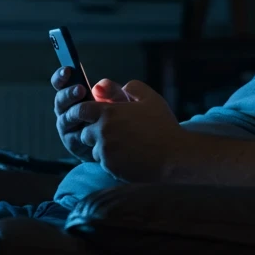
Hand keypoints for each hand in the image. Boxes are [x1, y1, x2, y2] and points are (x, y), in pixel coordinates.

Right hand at [52, 68, 127, 161]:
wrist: (128, 147)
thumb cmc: (123, 120)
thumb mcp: (121, 102)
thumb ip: (112, 92)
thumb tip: (99, 85)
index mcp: (76, 96)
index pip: (63, 84)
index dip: (61, 77)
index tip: (68, 70)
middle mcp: (69, 110)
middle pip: (60, 100)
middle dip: (68, 94)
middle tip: (80, 89)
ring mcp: (69, 128)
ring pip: (64, 118)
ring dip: (74, 112)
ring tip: (86, 108)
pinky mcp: (74, 144)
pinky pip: (72, 136)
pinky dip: (80, 131)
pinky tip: (89, 127)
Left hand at [62, 79, 185, 181]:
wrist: (174, 156)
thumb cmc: (164, 126)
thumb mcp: (151, 99)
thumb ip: (133, 88)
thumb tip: (119, 86)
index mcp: (109, 113)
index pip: (80, 110)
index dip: (81, 112)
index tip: (86, 115)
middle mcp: (103, 132)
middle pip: (84, 132)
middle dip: (93, 132)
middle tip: (110, 133)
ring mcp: (105, 152)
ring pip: (94, 150)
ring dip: (102, 148)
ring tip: (123, 147)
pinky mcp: (110, 168)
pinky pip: (104, 164)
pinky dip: (111, 161)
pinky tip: (128, 158)